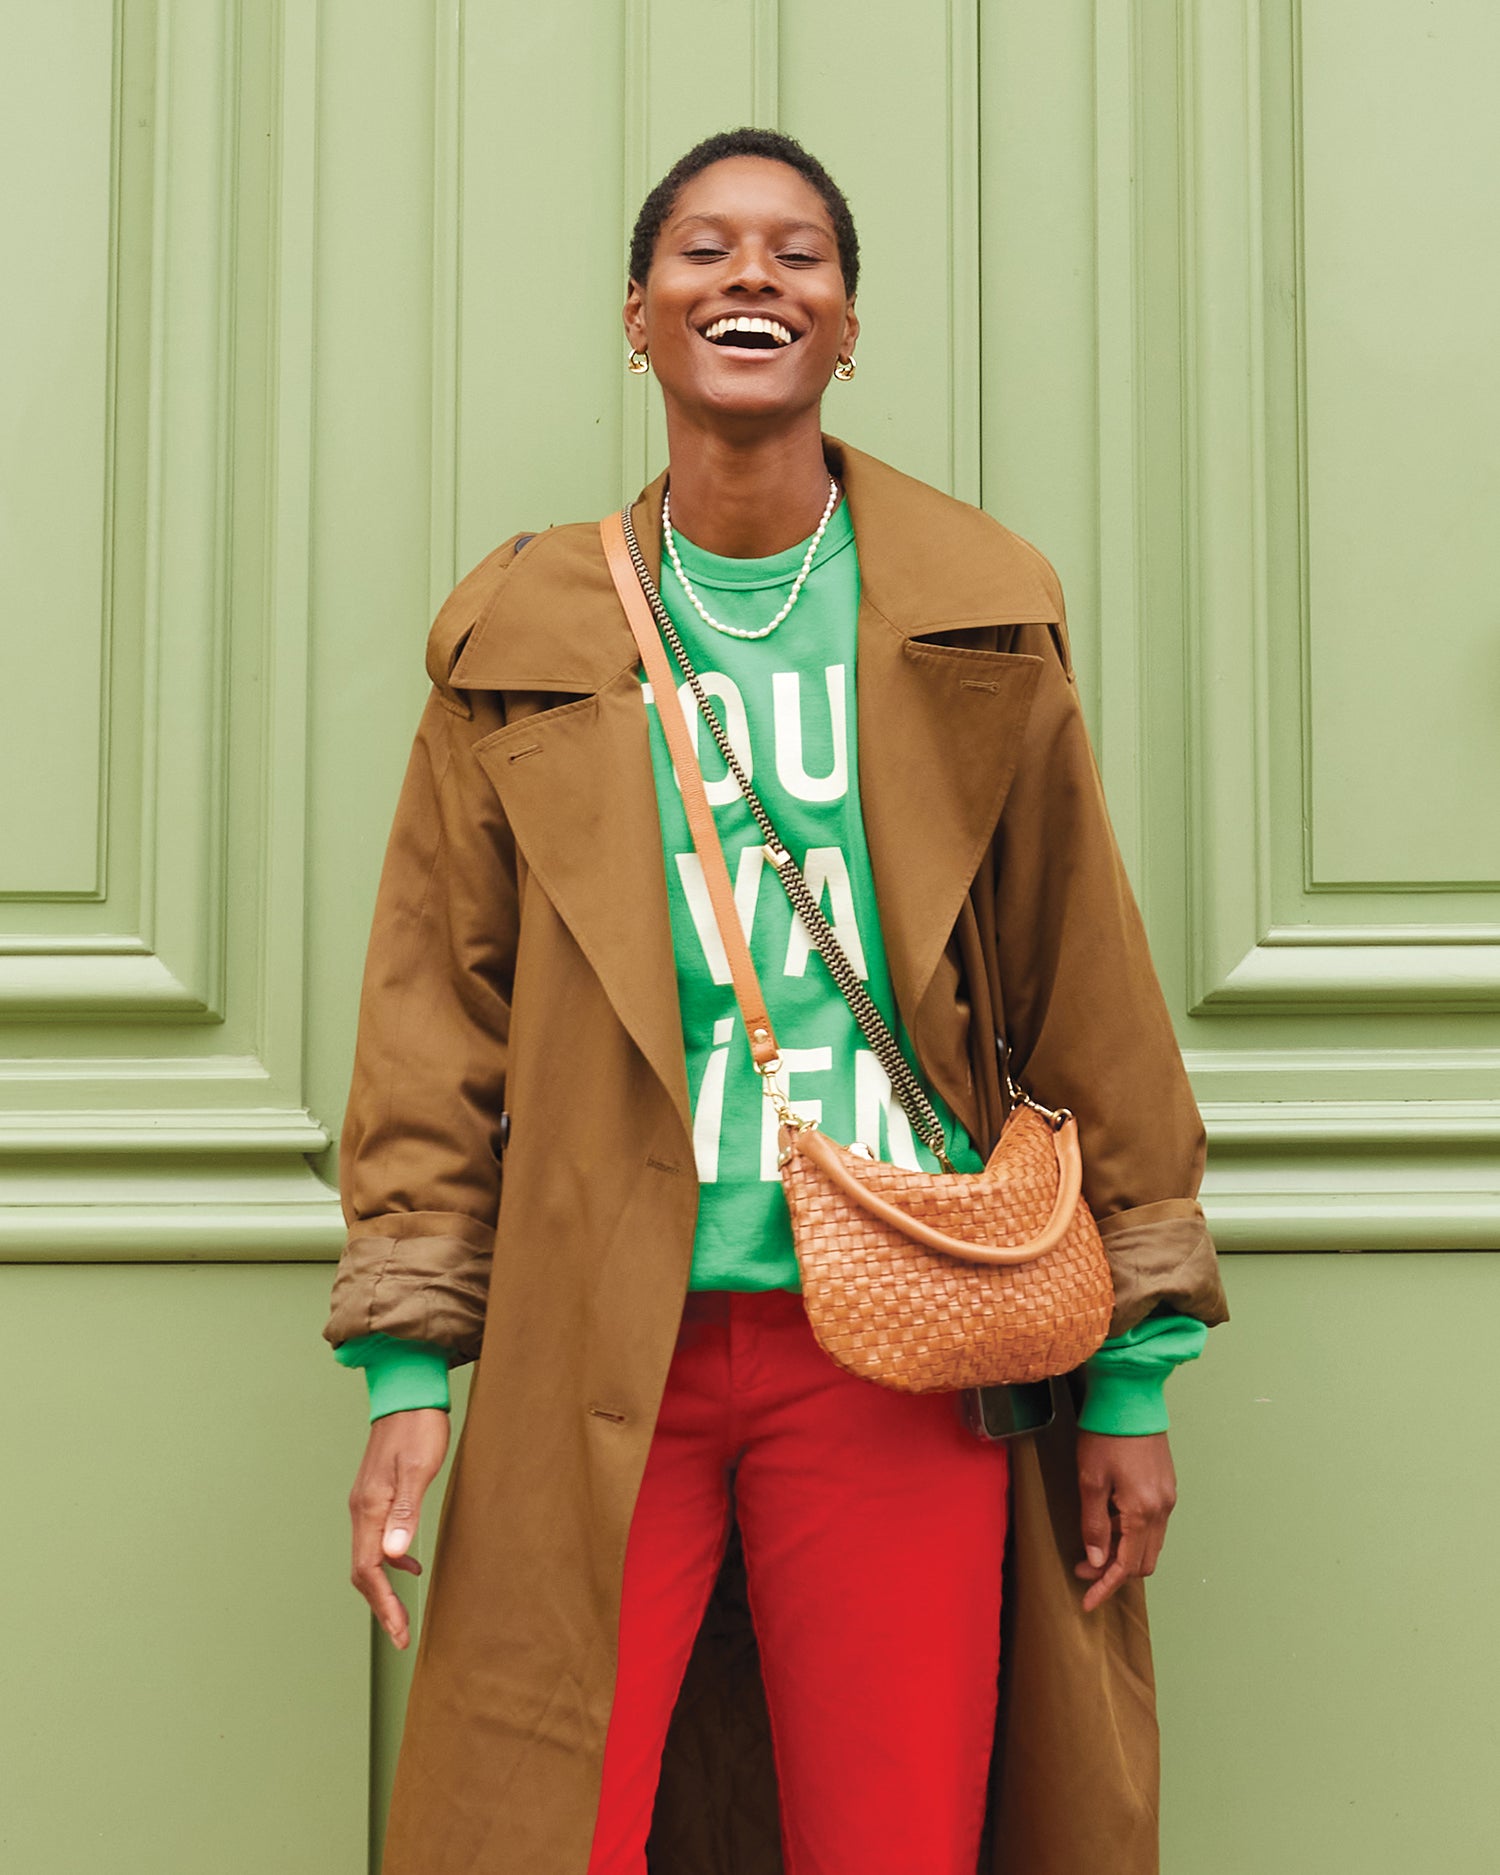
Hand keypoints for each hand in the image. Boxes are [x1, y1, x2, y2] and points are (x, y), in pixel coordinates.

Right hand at [348, 1407, 450, 1647]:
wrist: (407, 1390)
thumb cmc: (418, 1427)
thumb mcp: (420, 1469)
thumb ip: (406, 1512)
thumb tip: (395, 1558)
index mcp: (370, 1507)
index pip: (368, 1570)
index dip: (383, 1606)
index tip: (400, 1634)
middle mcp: (361, 1508)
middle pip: (363, 1571)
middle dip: (381, 1606)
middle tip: (402, 1635)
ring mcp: (365, 1501)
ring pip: (367, 1557)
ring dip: (384, 1588)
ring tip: (403, 1613)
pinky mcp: (375, 1494)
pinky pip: (375, 1539)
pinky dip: (389, 1562)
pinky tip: (411, 1567)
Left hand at [1074, 1430, 1177, 1613]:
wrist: (1132, 1397)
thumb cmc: (1106, 1436)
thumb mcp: (1090, 1480)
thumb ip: (1094, 1524)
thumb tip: (1096, 1562)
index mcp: (1143, 1512)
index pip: (1126, 1566)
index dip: (1105, 1587)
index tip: (1086, 1601)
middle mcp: (1163, 1510)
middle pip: (1143, 1562)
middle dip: (1114, 1572)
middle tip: (1082, 1567)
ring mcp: (1168, 1498)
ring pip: (1150, 1544)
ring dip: (1124, 1553)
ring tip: (1093, 1544)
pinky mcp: (1167, 1486)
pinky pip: (1154, 1525)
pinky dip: (1133, 1534)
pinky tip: (1112, 1522)